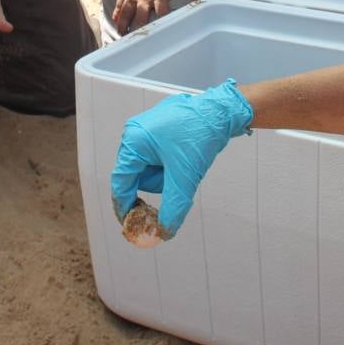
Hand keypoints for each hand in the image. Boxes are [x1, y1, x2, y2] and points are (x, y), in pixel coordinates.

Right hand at [110, 79, 253, 237]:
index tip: (131, 224)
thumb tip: (164, 232)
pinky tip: (184, 156)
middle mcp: (134, 133)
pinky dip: (168, 163)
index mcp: (134, 142)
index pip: (121, 182)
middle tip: (176, 182)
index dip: (124, 206)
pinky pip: (155, 154)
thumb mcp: (185, 177)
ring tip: (184, 164)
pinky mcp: (156, 127)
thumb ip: (172, 207)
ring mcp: (144, 127)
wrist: (222, 112)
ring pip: (146, 166)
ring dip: (164, 174)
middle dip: (157, 183)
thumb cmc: (200, 138)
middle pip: (135, 175)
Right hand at [113, 0, 196, 33]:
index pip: (161, 12)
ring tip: (123, 36)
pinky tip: (115, 22)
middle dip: (140, 29)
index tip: (164, 34)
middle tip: (141, 42)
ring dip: (125, 25)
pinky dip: (116, 14)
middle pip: (141, 17)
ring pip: (127, 13)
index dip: (163, 23)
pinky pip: (119, 5)